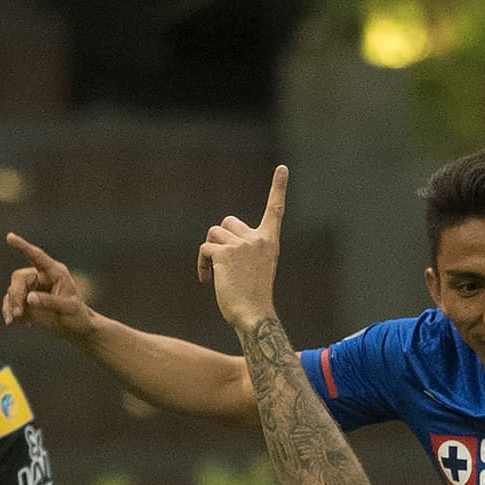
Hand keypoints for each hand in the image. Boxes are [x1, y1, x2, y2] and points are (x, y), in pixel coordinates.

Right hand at [2, 235, 95, 342]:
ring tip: (15, 319)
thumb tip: (29, 298)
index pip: (37, 256)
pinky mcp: (25, 300)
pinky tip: (14, 322)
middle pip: (19, 278)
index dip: (23, 246)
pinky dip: (9, 311)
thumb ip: (50, 302)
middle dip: (16, 295)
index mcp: (55, 272)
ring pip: (12, 290)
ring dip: (11, 305)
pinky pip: (10, 301)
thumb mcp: (68, 309)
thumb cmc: (77, 315)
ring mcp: (31, 288)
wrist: (75, 328)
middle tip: (18, 313)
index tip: (10, 237)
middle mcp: (41, 277)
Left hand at [198, 166, 287, 331]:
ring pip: (213, 235)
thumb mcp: (256, 268)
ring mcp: (242, 245)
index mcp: (270, 242)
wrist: (253, 316)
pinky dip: (202, 264)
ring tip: (216, 274)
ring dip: (209, 253)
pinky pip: (205, 250)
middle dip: (220, 239)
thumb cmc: (253, 298)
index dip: (278, 188)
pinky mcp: (225, 253)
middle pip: (228, 222)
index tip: (282, 168)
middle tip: (223, 263)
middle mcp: (258, 239)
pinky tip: (207, 280)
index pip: (275, 210)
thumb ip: (245, 249)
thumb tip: (218, 242)